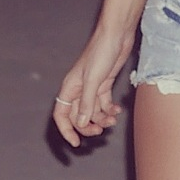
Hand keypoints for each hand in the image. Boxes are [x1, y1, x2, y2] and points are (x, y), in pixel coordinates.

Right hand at [52, 24, 134, 147]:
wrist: (117, 35)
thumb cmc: (101, 52)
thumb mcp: (94, 79)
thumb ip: (87, 102)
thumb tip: (81, 124)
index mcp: (70, 88)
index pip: (61, 115)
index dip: (66, 131)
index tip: (76, 144)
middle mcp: (79, 89)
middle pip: (78, 117)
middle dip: (88, 127)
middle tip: (100, 132)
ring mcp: (92, 87)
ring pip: (93, 112)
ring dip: (102, 119)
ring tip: (113, 120)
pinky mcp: (105, 84)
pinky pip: (104, 103)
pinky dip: (110, 110)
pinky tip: (117, 111)